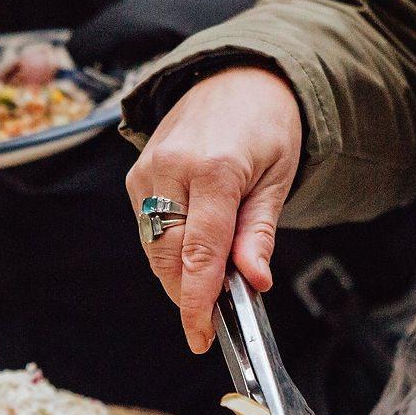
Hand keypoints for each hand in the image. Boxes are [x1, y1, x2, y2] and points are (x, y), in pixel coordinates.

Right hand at [126, 67, 301, 352]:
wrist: (237, 77)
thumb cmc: (266, 126)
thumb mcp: (278, 178)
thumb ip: (258, 232)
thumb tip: (254, 282)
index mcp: (214, 168)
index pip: (200, 252)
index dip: (198, 301)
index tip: (201, 337)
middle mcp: (171, 168)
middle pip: (169, 256)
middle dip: (188, 294)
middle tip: (214, 319)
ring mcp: (147, 171)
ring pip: (154, 248)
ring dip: (179, 275)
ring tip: (212, 284)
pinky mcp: (137, 176)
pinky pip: (150, 229)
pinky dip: (171, 251)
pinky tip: (197, 252)